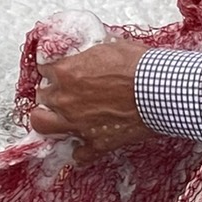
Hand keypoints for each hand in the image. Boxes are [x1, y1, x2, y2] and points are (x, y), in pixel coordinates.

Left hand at [27, 40, 152, 156]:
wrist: (159, 91)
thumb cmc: (139, 66)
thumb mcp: (109, 47)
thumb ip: (91, 54)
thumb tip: (91, 52)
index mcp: (65, 72)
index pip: (44, 69)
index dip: (52, 70)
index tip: (58, 72)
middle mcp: (65, 99)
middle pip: (41, 96)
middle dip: (49, 93)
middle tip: (61, 92)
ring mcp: (77, 123)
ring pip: (43, 125)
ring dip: (48, 120)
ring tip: (56, 118)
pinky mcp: (96, 143)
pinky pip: (79, 154)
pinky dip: (80, 150)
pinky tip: (84, 145)